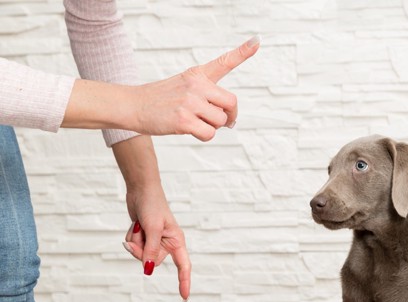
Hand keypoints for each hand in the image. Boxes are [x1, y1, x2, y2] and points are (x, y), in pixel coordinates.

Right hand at [62, 36, 260, 141]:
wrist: (133, 106)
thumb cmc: (160, 100)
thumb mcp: (182, 86)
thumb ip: (206, 97)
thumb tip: (229, 120)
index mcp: (197, 74)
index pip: (224, 62)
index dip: (243, 52)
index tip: (257, 41)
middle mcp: (196, 85)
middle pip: (231, 103)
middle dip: (229, 116)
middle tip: (224, 122)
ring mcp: (190, 102)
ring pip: (220, 121)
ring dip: (212, 126)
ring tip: (195, 122)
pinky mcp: (184, 120)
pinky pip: (209, 134)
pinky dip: (204, 136)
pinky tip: (190, 130)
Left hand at [113, 136, 190, 299]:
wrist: (141, 190)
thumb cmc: (153, 205)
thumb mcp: (153, 229)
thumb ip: (151, 251)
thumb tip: (148, 270)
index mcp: (176, 241)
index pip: (183, 266)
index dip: (184, 282)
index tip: (184, 297)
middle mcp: (166, 243)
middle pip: (152, 261)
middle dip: (142, 250)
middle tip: (141, 232)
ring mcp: (154, 241)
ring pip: (140, 255)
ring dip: (135, 242)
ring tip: (139, 225)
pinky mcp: (143, 238)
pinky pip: (133, 247)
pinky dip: (131, 237)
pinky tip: (135, 225)